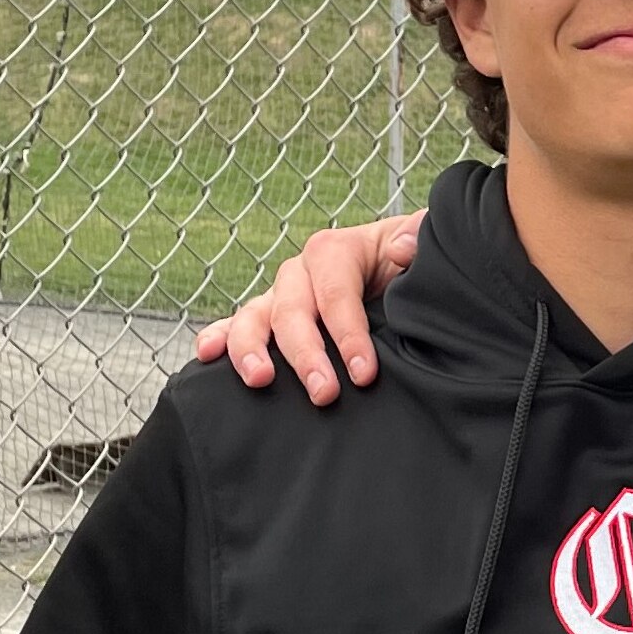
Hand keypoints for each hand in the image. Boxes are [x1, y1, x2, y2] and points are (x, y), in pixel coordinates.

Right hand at [191, 211, 425, 405]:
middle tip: (324, 394)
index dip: (348, 335)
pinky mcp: (269, 317)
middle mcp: (301, 272)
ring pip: (254, 317)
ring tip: (260, 380)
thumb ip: (420, 239)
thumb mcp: (424, 246)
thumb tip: (402, 249)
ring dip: (251, 349)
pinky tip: (207, 357)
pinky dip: (219, 338)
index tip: (364, 375)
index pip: (336, 294)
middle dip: (307, 355)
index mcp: (336, 250)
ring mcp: (280, 295)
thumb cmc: (413, 265)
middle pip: (293, 311)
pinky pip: (235, 325)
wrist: (404, 273)